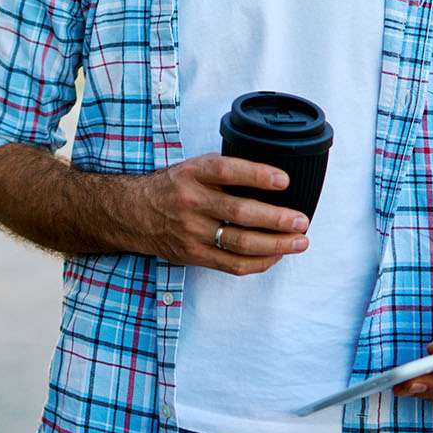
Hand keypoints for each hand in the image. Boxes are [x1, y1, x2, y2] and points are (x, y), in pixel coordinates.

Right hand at [129, 153, 311, 274]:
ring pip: (239, 243)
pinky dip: (259, 262)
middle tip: (301, 220)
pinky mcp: (193, 255)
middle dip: (276, 218)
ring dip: (275, 244)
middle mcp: (191, 201)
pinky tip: (276, 255)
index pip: (227, 171)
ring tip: (299, 241)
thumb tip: (270, 181)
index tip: (284, 180)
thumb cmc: (172, 188)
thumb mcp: (192, 168)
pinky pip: (232, 264)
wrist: (132, 212)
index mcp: (192, 174)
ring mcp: (191, 231)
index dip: (257, 175)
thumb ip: (224, 172)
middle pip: (239, 212)